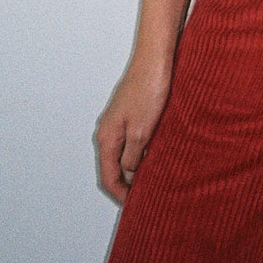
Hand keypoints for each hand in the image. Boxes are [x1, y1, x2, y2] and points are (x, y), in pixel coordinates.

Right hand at [94, 62, 171, 204]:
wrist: (155, 56)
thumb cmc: (149, 88)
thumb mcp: (142, 130)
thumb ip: (132, 156)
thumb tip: (128, 174)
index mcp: (107, 136)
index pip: (108, 176)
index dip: (120, 194)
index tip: (135, 205)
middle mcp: (108, 129)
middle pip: (112, 166)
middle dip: (126, 183)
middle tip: (145, 196)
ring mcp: (118, 119)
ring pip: (122, 152)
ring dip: (134, 167)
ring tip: (152, 178)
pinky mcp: (130, 111)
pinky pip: (131, 139)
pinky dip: (140, 151)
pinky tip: (155, 153)